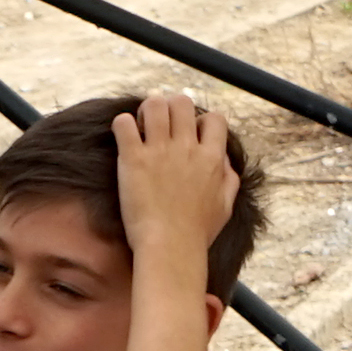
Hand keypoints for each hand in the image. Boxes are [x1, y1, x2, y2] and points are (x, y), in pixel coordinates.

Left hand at [113, 92, 239, 285]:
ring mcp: (160, 151)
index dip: (202, 121)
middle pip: (182, 102)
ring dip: (146, 109)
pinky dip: (122, 124)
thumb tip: (224, 162)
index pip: (214, 118)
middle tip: (159, 123)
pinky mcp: (134, 159)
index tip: (190, 134)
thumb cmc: (196, 233)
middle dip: (171, 106)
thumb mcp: (225, 207)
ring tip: (140, 124)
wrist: (170, 248)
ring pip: (154, 104)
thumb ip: (229, 179)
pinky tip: (123, 136)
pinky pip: (124, 123)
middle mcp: (187, 149)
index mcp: (212, 158)